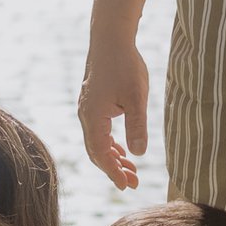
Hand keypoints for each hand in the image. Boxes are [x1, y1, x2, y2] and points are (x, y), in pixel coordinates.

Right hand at [78, 41, 147, 190]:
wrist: (111, 39)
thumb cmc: (125, 66)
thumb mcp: (136, 98)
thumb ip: (137, 126)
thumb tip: (138, 154)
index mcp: (93, 118)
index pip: (100, 154)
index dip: (113, 172)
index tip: (126, 186)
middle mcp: (86, 116)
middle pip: (97, 152)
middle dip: (114, 169)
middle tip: (133, 183)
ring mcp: (88, 109)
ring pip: (97, 142)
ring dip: (113, 157)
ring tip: (131, 170)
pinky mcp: (94, 102)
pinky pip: (99, 131)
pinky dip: (110, 144)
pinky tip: (122, 150)